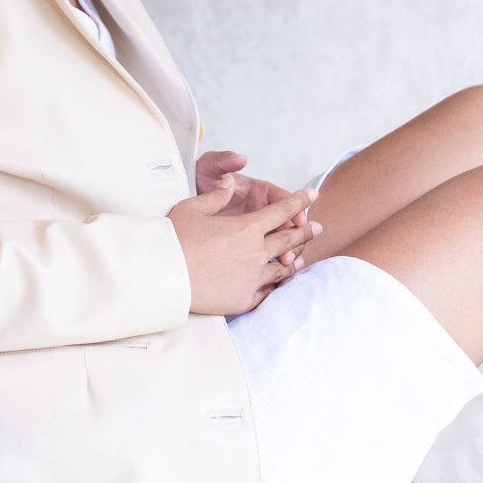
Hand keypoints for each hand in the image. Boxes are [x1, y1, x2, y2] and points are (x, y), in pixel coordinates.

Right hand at [168, 186, 321, 315]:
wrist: (164, 275)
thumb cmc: (175, 238)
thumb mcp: (193, 208)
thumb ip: (215, 196)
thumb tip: (228, 183)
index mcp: (246, 228)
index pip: (281, 211)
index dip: (299, 201)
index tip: (313, 195)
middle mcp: (256, 252)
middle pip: (288, 240)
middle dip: (305, 231)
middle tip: (318, 227)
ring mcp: (253, 278)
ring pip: (282, 269)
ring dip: (294, 261)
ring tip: (300, 259)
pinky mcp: (244, 299)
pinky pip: (267, 293)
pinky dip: (274, 286)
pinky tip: (277, 285)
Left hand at [195, 150, 314, 266]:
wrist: (181, 202)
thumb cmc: (199, 182)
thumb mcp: (208, 168)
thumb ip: (224, 161)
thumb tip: (241, 158)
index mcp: (257, 192)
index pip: (279, 199)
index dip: (292, 207)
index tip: (299, 217)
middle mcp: (260, 210)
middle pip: (285, 223)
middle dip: (293, 235)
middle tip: (294, 248)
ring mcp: (255, 229)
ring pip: (279, 241)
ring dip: (286, 251)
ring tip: (286, 263)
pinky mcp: (248, 244)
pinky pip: (265, 254)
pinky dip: (272, 263)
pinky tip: (276, 273)